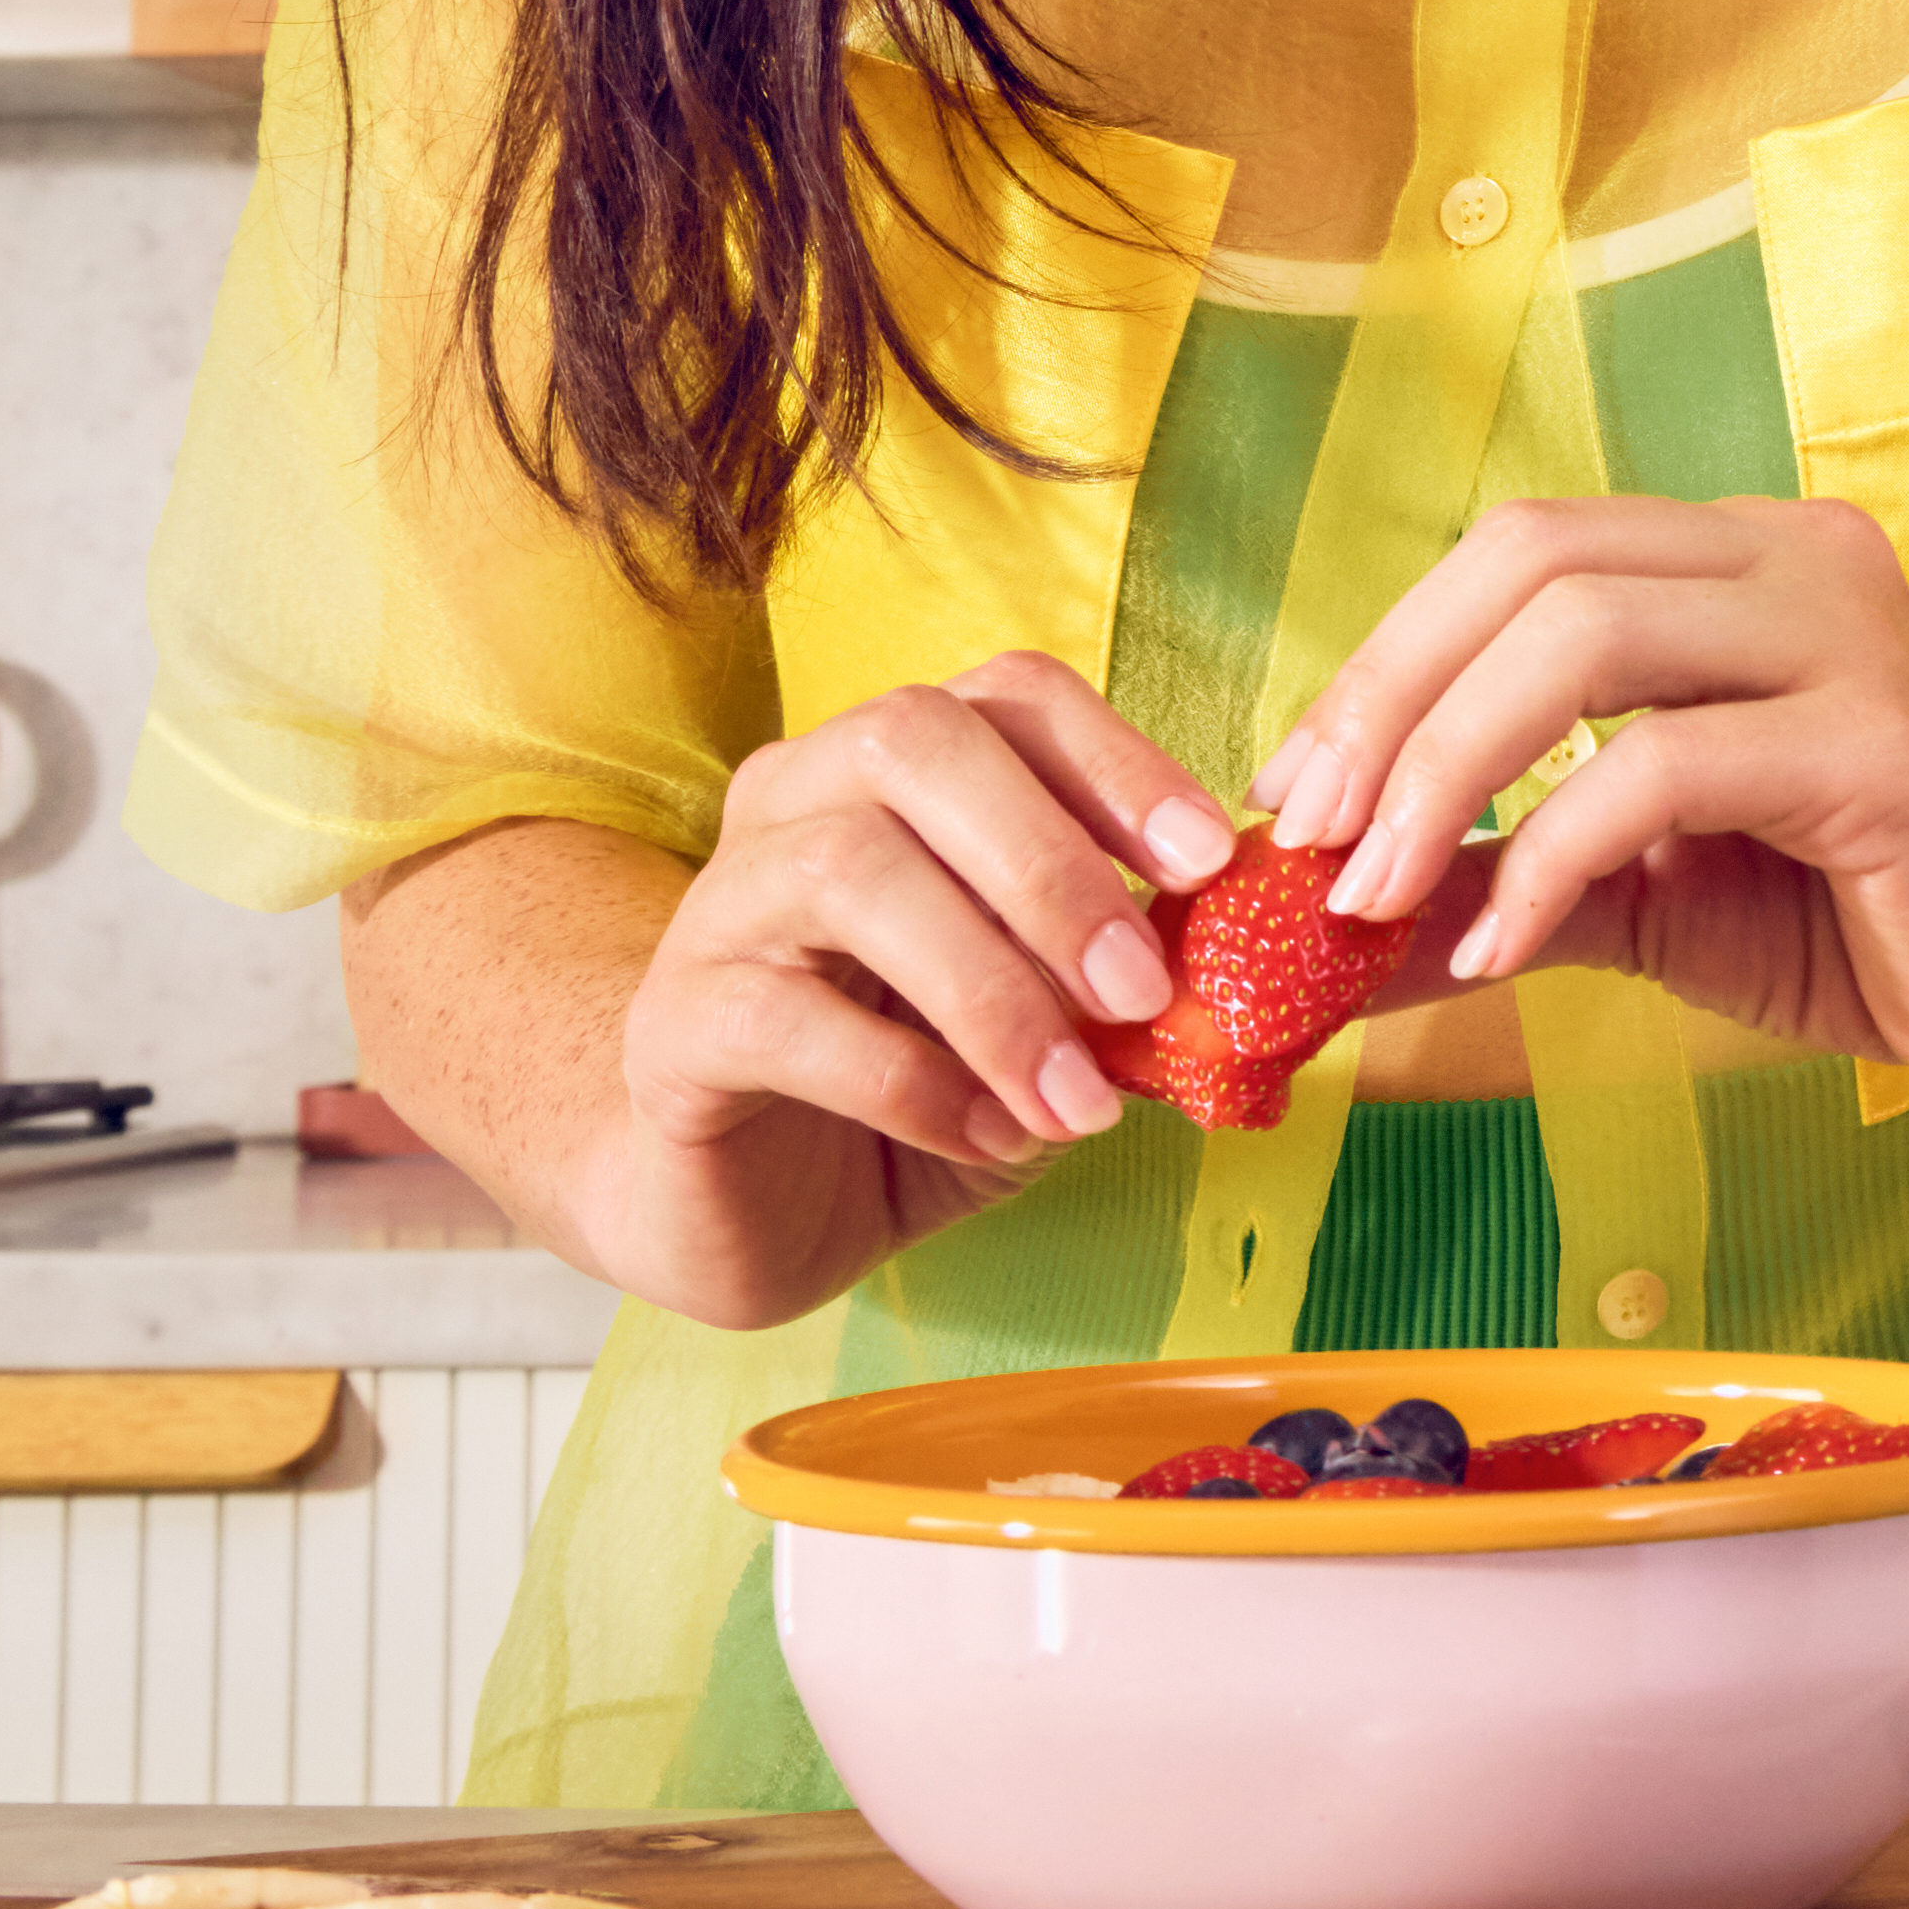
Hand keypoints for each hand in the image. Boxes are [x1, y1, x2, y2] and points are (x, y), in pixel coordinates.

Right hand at [576, 656, 1228, 1320]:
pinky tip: (987, 1137)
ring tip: (1075, 1100)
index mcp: (894, 770)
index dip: (1115, 762)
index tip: (1208, 863)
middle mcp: (794, 799)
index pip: (1006, 696)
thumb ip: (1120, 985)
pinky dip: (913, 1082)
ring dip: (991, 990)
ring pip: (848, 871)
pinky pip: (785, 1018)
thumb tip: (1236, 970)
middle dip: (1050, 864)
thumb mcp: (1046, 1027)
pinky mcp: (672, 1024)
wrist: (745, 1211)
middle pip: (913, 742)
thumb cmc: (915, 1092)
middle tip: (1144, 992)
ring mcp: (719, 904)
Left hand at [1259, 497, 1908, 1113]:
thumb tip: (1332, 921)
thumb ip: (1510, 878)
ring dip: (1446, 770)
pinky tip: (1504, 952)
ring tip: (1376, 898)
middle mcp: (1794, 562)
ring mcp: (1846, 639)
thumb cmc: (1870, 924)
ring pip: (1583, 637)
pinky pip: (1664, 770)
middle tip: (1312, 841)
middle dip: (1390, 699)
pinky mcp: (1877, 749)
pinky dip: (1552, 858)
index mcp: (1740, 564)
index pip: (1520, 551)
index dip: (1386, 656)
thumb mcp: (1650, 896)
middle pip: (1531, 561)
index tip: (1298, 788)